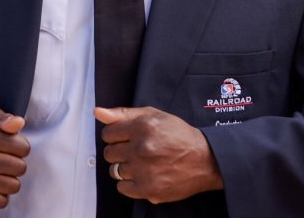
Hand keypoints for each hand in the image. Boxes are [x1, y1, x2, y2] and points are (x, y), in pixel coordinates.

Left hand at [95, 106, 223, 203]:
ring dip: (125, 167)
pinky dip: (129, 183)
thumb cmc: (179, 136)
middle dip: (120, 151)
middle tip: (136, 151)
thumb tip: (97, 112)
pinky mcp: (149, 190)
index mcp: (142, 127)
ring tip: (142, 163)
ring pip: (115, 170)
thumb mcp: (153, 116)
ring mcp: (145, 171)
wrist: (206, 160)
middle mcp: (142, 149)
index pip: (107, 133)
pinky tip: (142, 175)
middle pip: (109, 153)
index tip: (126, 138)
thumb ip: (122, 114)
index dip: (116, 135)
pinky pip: (122, 188)